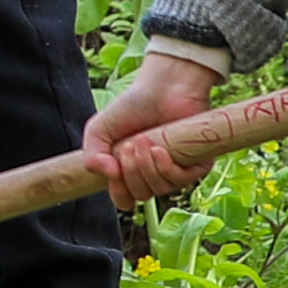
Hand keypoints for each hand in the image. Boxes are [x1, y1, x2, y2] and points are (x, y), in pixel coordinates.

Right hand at [86, 52, 222, 201]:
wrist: (163, 88)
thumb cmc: (133, 106)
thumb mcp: (99, 130)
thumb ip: (91, 155)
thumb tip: (107, 174)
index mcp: (130, 171)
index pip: (125, 199)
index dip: (119, 193)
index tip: (113, 172)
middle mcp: (153, 174)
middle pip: (141, 195)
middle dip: (131, 172)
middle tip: (129, 145)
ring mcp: (175, 170)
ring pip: (160, 189)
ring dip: (147, 166)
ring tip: (143, 140)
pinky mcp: (196, 163)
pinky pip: (182, 180)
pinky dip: (166, 167)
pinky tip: (160, 149)